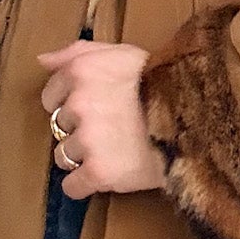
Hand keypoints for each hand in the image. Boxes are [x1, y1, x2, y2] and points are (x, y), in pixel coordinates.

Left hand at [39, 40, 168, 198]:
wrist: (197, 118)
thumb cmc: (162, 82)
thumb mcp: (122, 53)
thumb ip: (78, 52)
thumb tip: (42, 61)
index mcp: (80, 72)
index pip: (50, 98)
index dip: (70, 105)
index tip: (94, 108)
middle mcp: (78, 105)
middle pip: (59, 128)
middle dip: (79, 130)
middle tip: (111, 129)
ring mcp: (87, 140)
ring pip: (64, 157)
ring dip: (83, 157)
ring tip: (114, 151)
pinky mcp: (99, 172)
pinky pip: (73, 187)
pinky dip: (84, 186)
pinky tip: (104, 176)